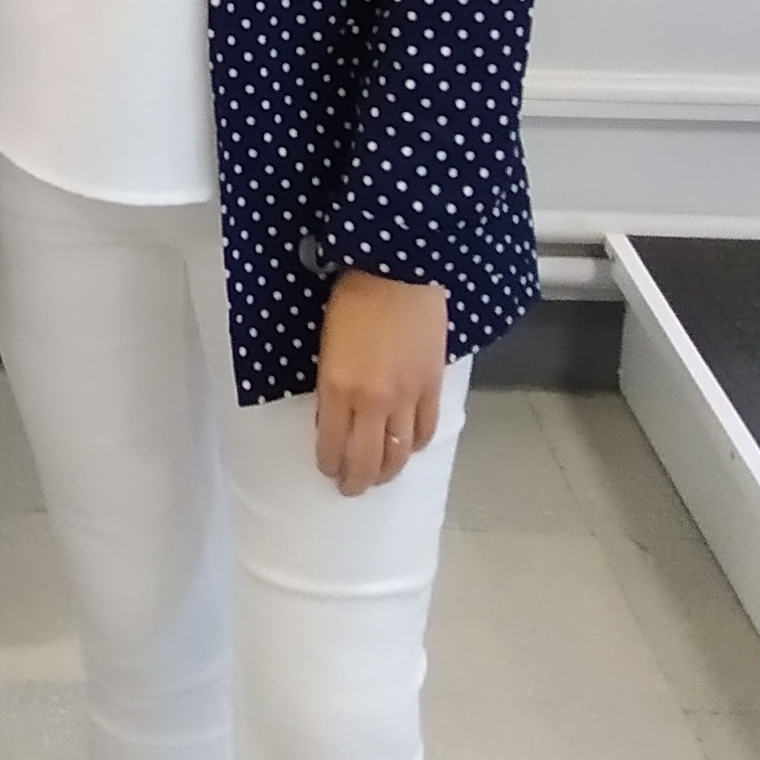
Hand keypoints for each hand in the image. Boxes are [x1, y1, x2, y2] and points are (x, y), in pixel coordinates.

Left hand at [314, 270, 448, 494]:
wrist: (398, 271)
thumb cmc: (352, 298)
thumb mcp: (326, 343)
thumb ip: (331, 384)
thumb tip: (333, 415)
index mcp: (338, 387)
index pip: (333, 444)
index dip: (329, 464)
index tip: (327, 469)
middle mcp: (373, 401)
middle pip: (367, 459)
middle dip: (357, 480)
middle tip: (351, 487)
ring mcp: (407, 396)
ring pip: (399, 452)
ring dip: (388, 470)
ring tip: (380, 476)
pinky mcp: (432, 386)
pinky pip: (426, 429)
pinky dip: (416, 445)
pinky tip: (408, 447)